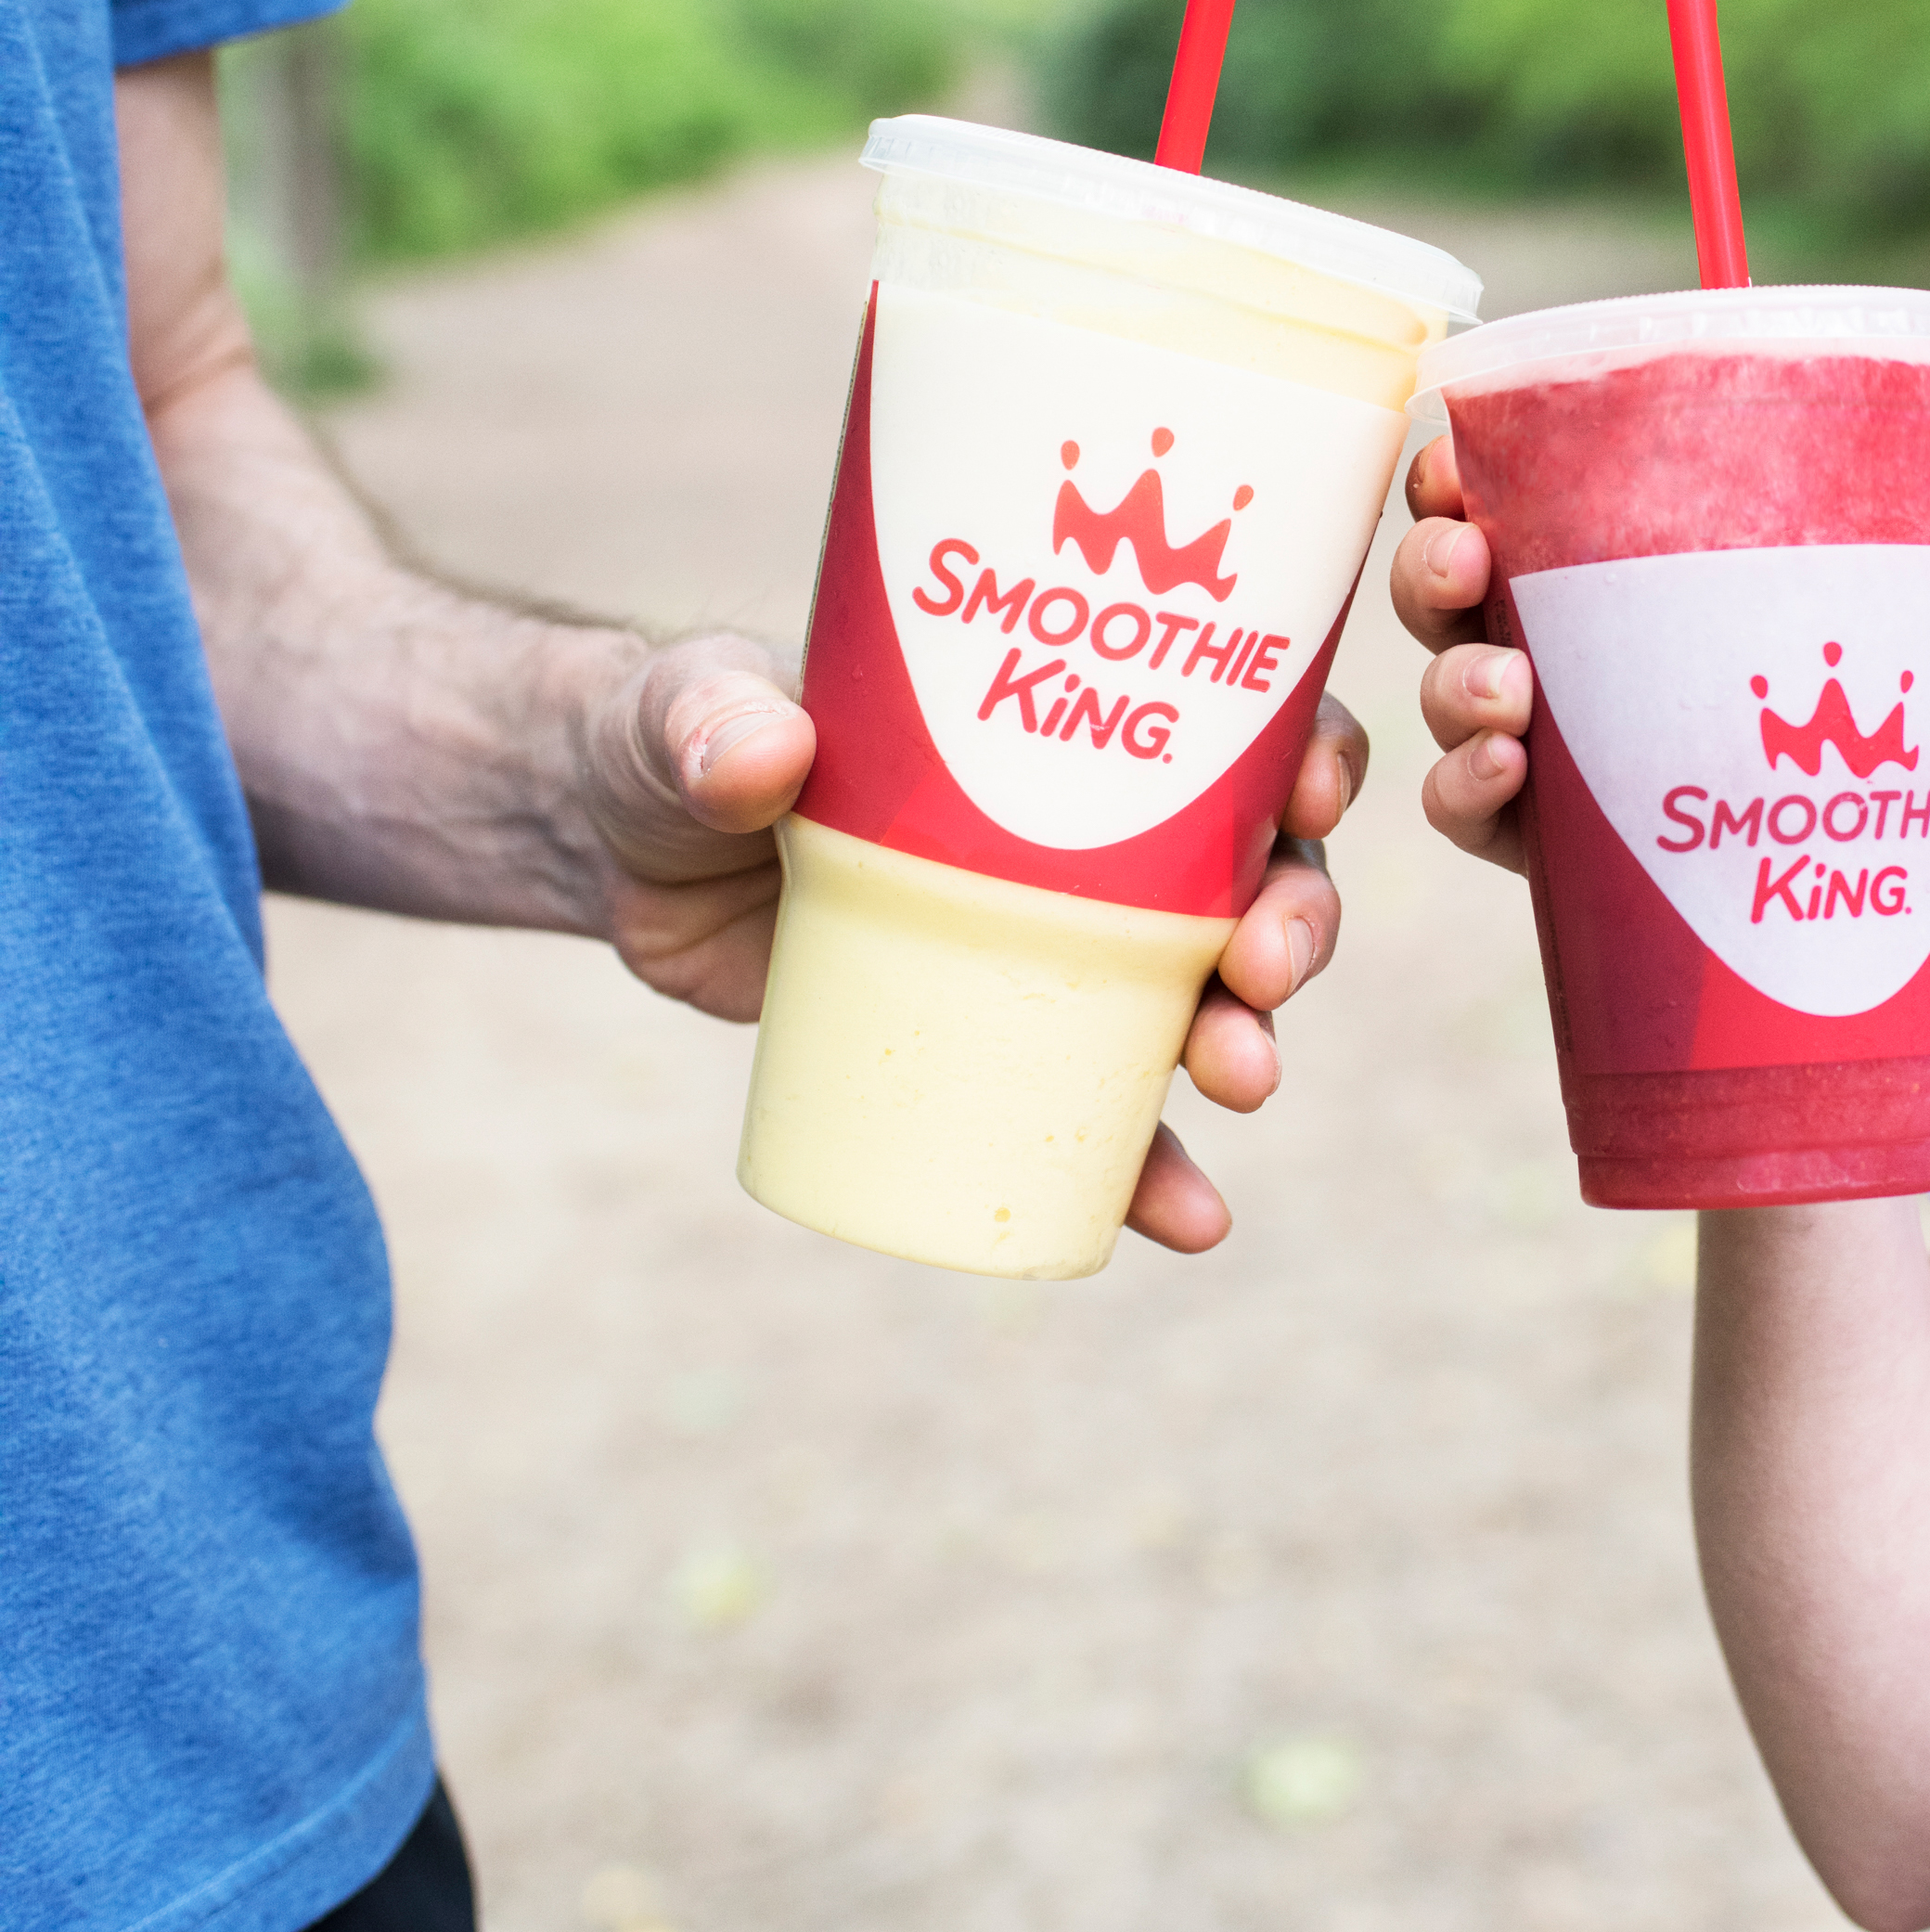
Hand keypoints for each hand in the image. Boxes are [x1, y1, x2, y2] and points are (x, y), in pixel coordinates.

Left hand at [580, 637, 1368, 1256]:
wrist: (617, 850)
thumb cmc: (676, 738)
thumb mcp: (688, 711)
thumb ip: (711, 717)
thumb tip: (763, 753)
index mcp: (1065, 717)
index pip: (1229, 718)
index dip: (1302, 751)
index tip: (1311, 790)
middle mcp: (1090, 827)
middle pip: (1250, 870)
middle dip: (1294, 920)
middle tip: (1262, 969)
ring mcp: (1052, 941)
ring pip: (1204, 995)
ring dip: (1249, 1039)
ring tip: (1241, 1082)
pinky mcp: (995, 1037)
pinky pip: (1104, 1116)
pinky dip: (1155, 1168)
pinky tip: (1192, 1219)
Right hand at [1390, 434, 1929, 875]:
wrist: (1804, 891)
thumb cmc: (1819, 718)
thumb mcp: (1881, 634)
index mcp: (1593, 572)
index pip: (1497, 500)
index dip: (1453, 471)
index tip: (1460, 456)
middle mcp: (1540, 647)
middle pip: (1442, 587)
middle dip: (1431, 563)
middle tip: (1469, 558)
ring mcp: (1527, 746)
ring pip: (1442, 696)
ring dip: (1454, 680)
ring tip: (1508, 687)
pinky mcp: (1532, 843)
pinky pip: (1461, 809)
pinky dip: (1467, 786)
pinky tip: (1509, 774)